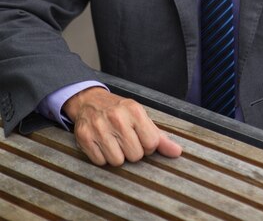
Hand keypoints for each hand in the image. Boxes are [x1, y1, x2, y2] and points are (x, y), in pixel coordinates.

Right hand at [63, 87, 181, 165]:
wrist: (89, 100)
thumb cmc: (119, 111)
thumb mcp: (140, 117)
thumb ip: (159, 137)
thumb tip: (177, 152)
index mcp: (135, 111)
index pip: (151, 144)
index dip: (147, 146)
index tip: (140, 138)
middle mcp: (117, 118)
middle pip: (135, 156)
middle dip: (132, 151)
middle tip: (125, 139)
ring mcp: (99, 127)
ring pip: (117, 161)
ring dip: (117, 155)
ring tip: (113, 141)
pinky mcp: (85, 137)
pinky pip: (100, 162)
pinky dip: (102, 157)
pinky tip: (101, 144)